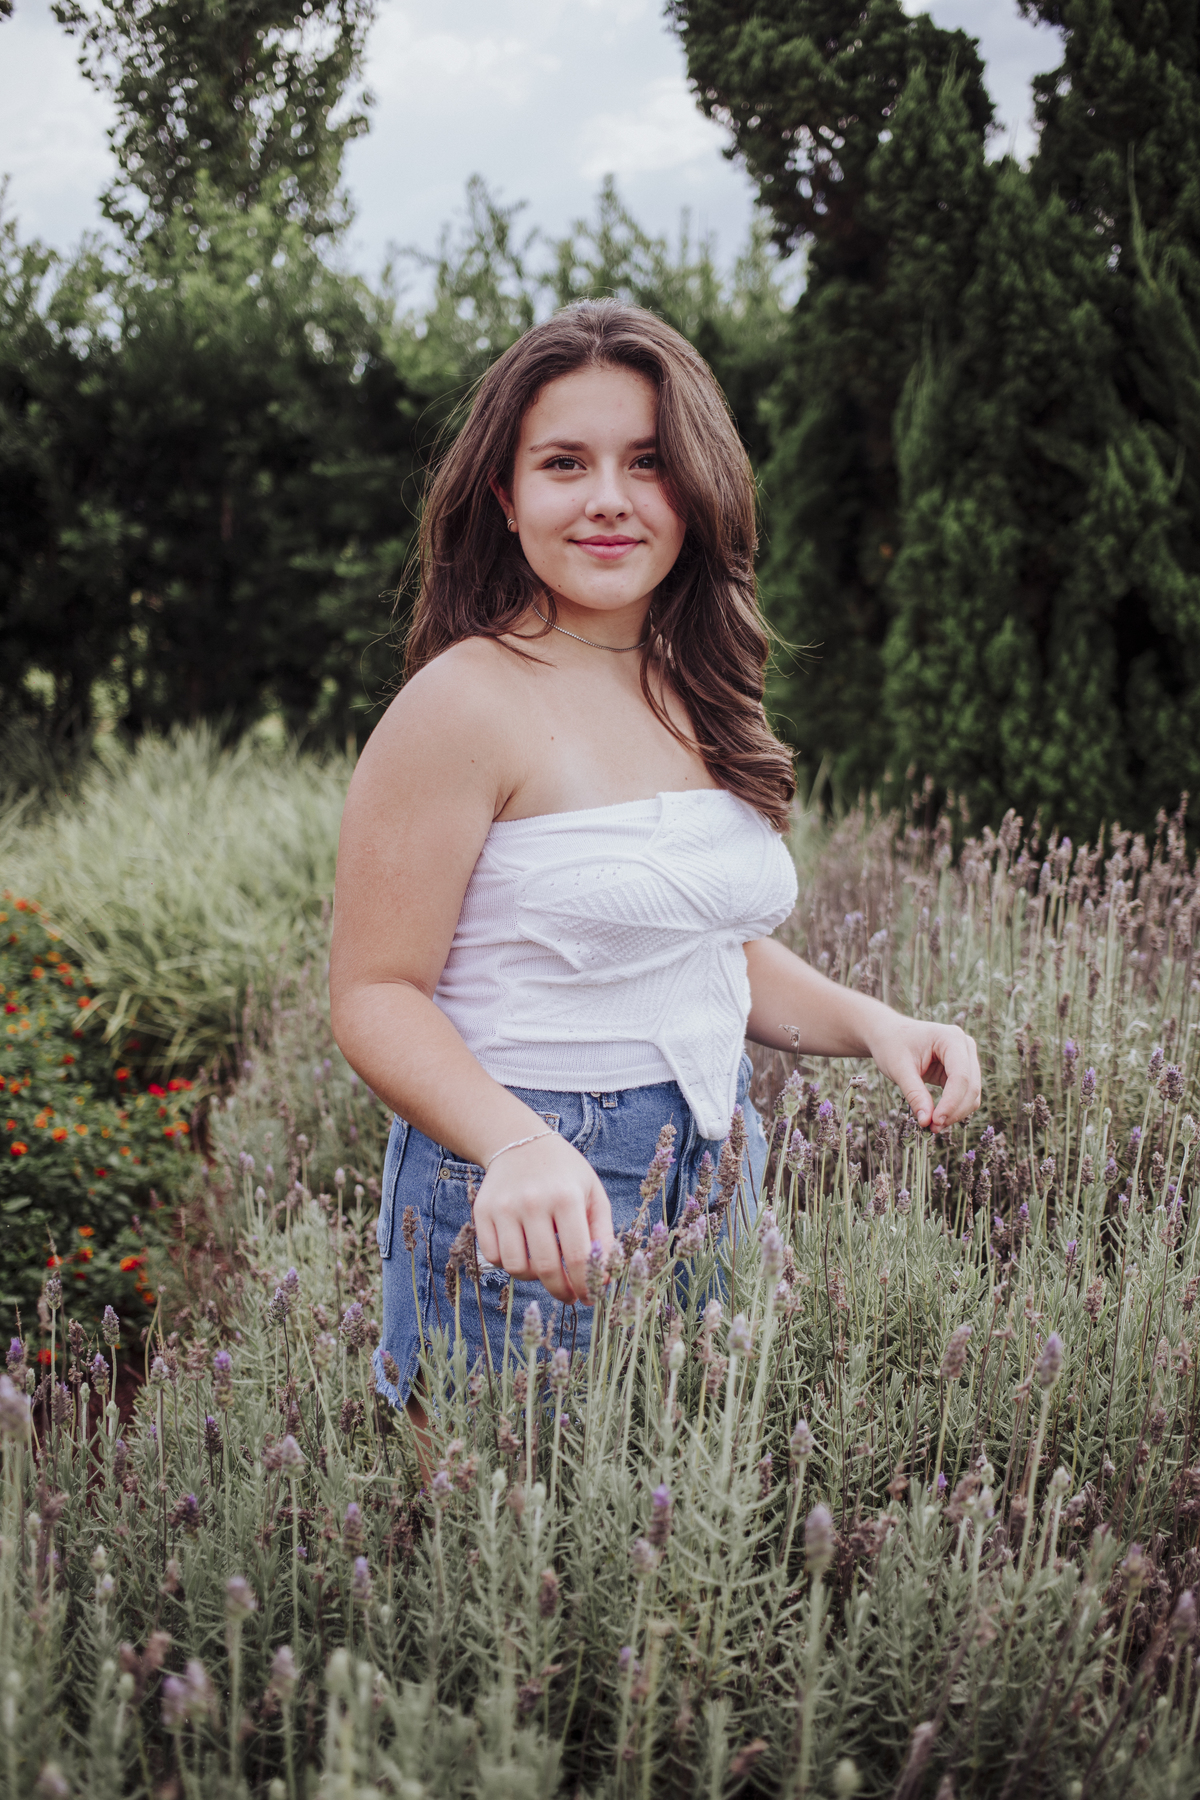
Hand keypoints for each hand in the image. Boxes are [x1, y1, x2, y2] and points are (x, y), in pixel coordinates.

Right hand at [473, 1133, 614, 1305]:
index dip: (586, 1284)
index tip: (589, 1298)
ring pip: (515, 1267)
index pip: (577, 1256)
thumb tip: (604, 1278)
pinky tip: (522, 1251)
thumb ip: (602, 1235)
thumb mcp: (593, 1194)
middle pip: (546, 1267)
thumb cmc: (565, 1173)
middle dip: (561, 1290)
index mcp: (566, 1197)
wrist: (520, 1142)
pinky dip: (508, 1262)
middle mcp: (533, 1201)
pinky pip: (493, 1256)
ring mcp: (504, 1207)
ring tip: (544, 1267)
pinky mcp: (482, 1211)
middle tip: (569, 1296)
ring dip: (533, 1277)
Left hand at [865, 1014, 980, 1130]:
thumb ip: (915, 1094)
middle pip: (971, 1087)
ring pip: (972, 1094)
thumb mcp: (899, 1069)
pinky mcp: (962, 1070)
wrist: (888, 1034)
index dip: (951, 1103)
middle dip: (954, 1111)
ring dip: (955, 1113)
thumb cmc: (891, 1045)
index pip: (961, 1076)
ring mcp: (966, 1058)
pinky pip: (965, 1095)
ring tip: (932, 1125)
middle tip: (932, 1128)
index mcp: (951, 1038)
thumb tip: (927, 1121)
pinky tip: (936, 1118)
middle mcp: (965, 1046)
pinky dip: (953, 1109)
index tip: (935, 1122)